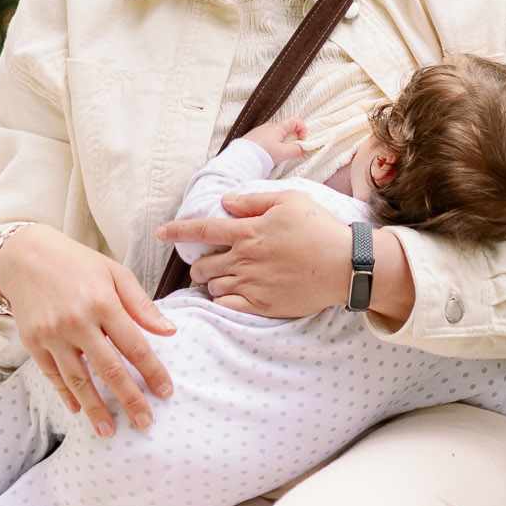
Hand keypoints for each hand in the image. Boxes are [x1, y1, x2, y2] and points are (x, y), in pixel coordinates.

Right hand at [0, 224, 176, 435]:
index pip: (135, 345)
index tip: (166, 392)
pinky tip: (78, 409)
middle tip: (144, 423)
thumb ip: (141, 304)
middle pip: (109, 369)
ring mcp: (52, 334)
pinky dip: (66, 394)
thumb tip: (169, 332)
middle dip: (129, 400)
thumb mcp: (114, 272)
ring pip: (78, 379)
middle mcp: (77, 321)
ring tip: (109, 431)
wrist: (25, 255)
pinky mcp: (32, 342)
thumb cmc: (77, 263)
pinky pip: (52, 375)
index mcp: (102, 302)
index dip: (152, 372)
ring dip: (95, 408)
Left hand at [154, 188, 348, 315]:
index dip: (177, 231)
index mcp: (249, 230)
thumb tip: (225, 202)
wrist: (345, 265)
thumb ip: (253, 200)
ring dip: (212, 282)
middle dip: (199, 264)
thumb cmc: (319, 227)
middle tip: (207, 263)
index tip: (160, 233)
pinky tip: (230, 295)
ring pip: (213, 286)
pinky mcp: (262, 304)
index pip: (203, 229)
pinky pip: (228, 306)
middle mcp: (245, 258)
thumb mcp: (290, 200)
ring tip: (223, 278)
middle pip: (203, 264)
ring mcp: (253, 283)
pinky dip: (222, 301)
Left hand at [244, 116, 310, 164]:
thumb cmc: (262, 153)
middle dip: (292, 139)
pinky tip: (268, 155)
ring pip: (276, 135)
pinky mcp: (253, 139)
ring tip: (278, 156)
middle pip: (286, 129)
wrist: (240, 158)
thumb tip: (303, 148)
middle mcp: (268, 127)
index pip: (296, 121)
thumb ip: (296, 150)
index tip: (302, 141)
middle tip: (291, 151)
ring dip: (282, 143)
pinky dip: (272, 146)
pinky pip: (267, 139)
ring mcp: (260, 132)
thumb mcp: (283, 153)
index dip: (303, 130)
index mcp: (278, 127)